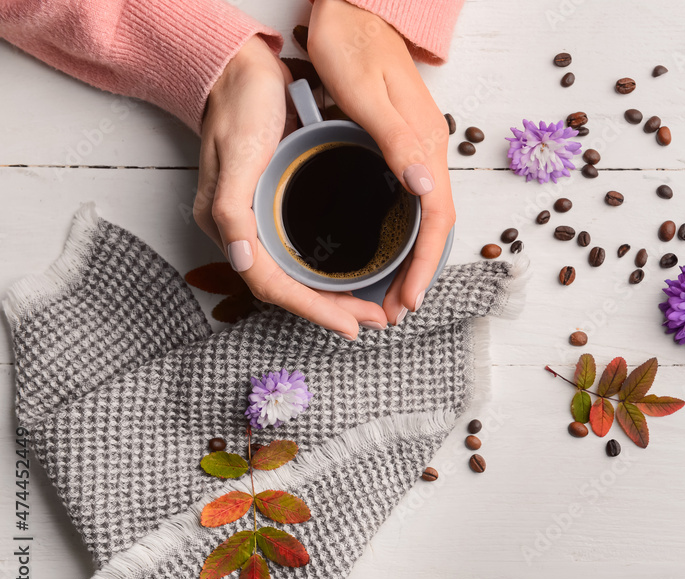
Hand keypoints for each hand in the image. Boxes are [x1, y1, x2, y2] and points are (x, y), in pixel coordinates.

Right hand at [194, 35, 389, 337]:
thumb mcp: (238, 153)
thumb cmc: (240, 106)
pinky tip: (354, 269)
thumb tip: (241, 262)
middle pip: (289, 288)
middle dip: (332, 309)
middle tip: (375, 321)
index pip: (273, 286)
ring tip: (370, 305)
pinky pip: (302, 250)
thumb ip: (231, 210)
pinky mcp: (275, 204)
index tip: (352, 325)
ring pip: (297, 274)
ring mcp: (258, 219)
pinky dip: (328, 267)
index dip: (313, 310)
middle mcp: (242, 230)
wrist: (241, 68)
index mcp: (229, 225)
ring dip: (333, 294)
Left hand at [307, 0, 455, 324]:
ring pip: (426, 217)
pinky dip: (404, 234)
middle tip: (397, 311)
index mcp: (424, 145)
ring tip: (392, 294)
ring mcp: (418, 150)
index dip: (423, 263)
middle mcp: (428, 152)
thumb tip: (424, 188)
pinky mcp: (402, 147)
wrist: (354, 8)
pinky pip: (413, 202)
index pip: (436, 217)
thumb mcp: (366, 93)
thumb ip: (397, 140)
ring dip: (413, 258)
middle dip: (419, 272)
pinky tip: (387, 249)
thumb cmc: (352, 45)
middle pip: (436, 226)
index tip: (406, 299)